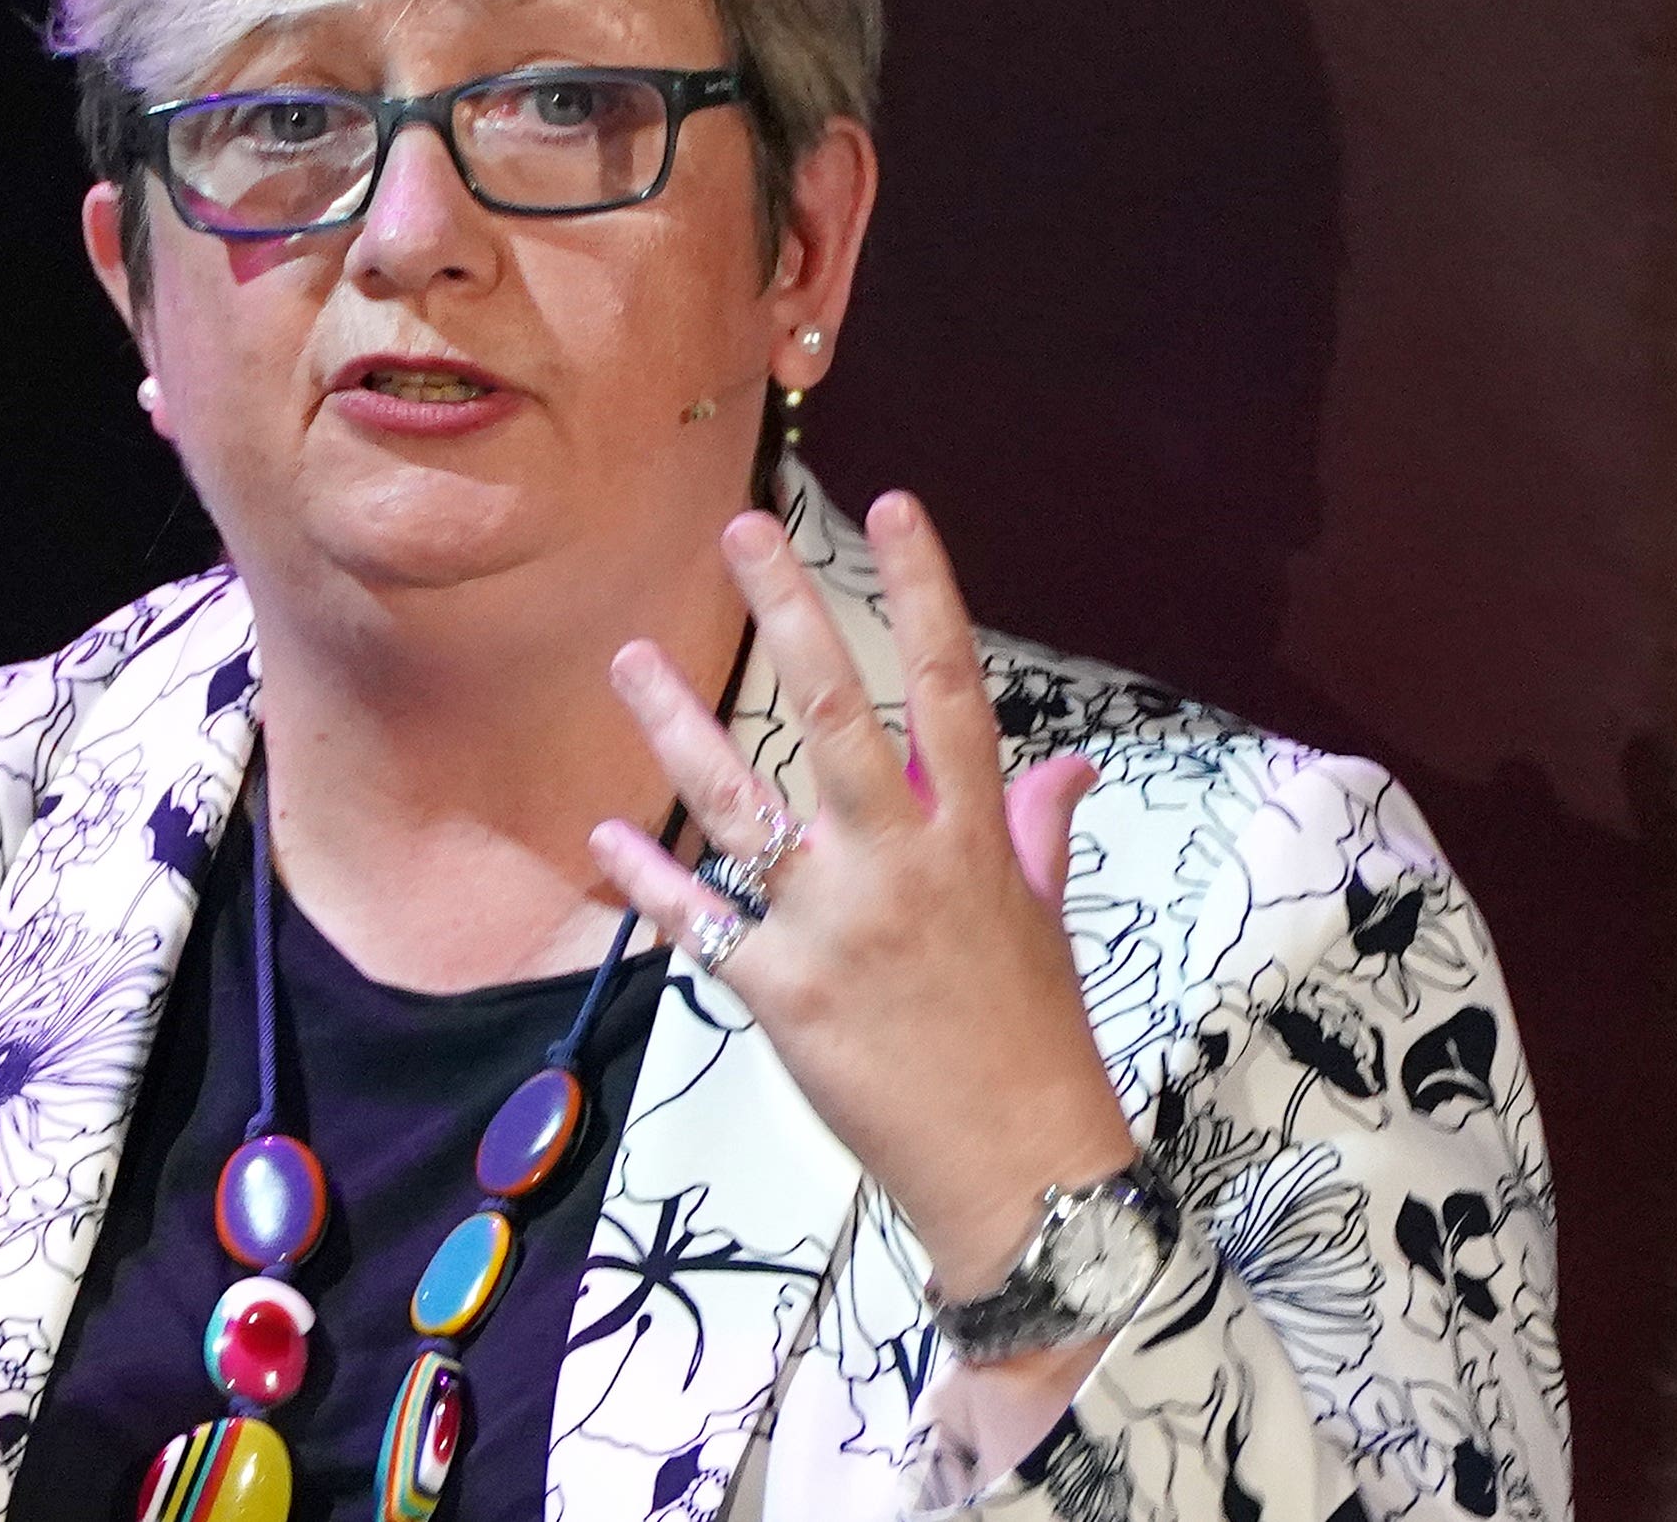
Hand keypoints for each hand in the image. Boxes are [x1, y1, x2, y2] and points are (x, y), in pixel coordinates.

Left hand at [590, 493, 1134, 1299]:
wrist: (1019, 1171)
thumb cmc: (1033, 1041)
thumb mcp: (1043, 921)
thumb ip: (1037, 831)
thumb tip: (1069, 766)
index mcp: (972, 839)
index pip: (952, 686)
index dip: (925, 589)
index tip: (893, 504)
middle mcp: (901, 864)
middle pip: (835, 713)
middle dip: (787, 612)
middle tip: (740, 530)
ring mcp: (835, 927)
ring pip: (744, 802)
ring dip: (678, 726)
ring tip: (628, 656)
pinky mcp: (780, 994)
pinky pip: (701, 920)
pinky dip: (651, 879)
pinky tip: (608, 836)